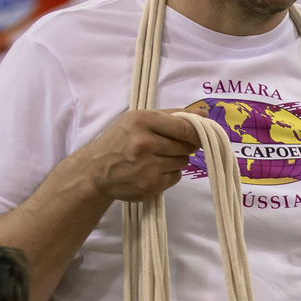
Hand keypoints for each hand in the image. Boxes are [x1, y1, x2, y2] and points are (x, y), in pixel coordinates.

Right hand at [86, 109, 204, 204]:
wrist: (96, 171)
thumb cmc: (119, 140)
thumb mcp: (137, 119)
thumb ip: (171, 115)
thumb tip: (204, 115)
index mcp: (142, 121)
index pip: (183, 128)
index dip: (196, 133)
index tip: (199, 135)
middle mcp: (145, 143)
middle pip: (185, 146)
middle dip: (185, 146)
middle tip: (173, 146)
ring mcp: (148, 166)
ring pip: (182, 162)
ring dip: (177, 159)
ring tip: (159, 157)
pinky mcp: (151, 184)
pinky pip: (175, 177)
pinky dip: (170, 173)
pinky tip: (155, 170)